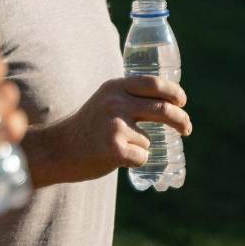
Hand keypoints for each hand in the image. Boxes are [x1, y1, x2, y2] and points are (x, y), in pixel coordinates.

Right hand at [25, 75, 191, 185]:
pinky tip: (113, 159)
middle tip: (186, 129)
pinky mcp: (115, 149)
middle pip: (163, 109)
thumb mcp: (103, 101)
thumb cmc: (85, 128)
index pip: (153, 83)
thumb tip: (167, 104)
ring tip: (116, 148)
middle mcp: (116, 102)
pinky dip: (135, 162)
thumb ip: (127, 98)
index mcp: (114, 87)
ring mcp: (116, 126)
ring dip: (140, 147)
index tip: (182, 102)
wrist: (57, 150)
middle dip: (181, 120)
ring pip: (148, 140)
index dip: (174, 92)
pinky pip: (142, 157)